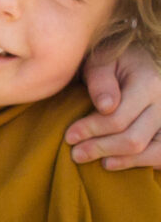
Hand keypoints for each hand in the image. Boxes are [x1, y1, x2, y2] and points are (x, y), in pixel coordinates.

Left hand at [70, 34, 160, 168]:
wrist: (136, 58)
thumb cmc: (113, 58)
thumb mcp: (101, 61)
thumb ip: (101, 82)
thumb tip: (106, 107)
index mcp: (148, 83)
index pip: (118, 118)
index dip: (91, 130)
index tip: (69, 136)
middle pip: (134, 139)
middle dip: (101, 149)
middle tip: (76, 154)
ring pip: (154, 152)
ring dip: (124, 161)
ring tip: (100, 163)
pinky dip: (144, 162)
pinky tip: (116, 162)